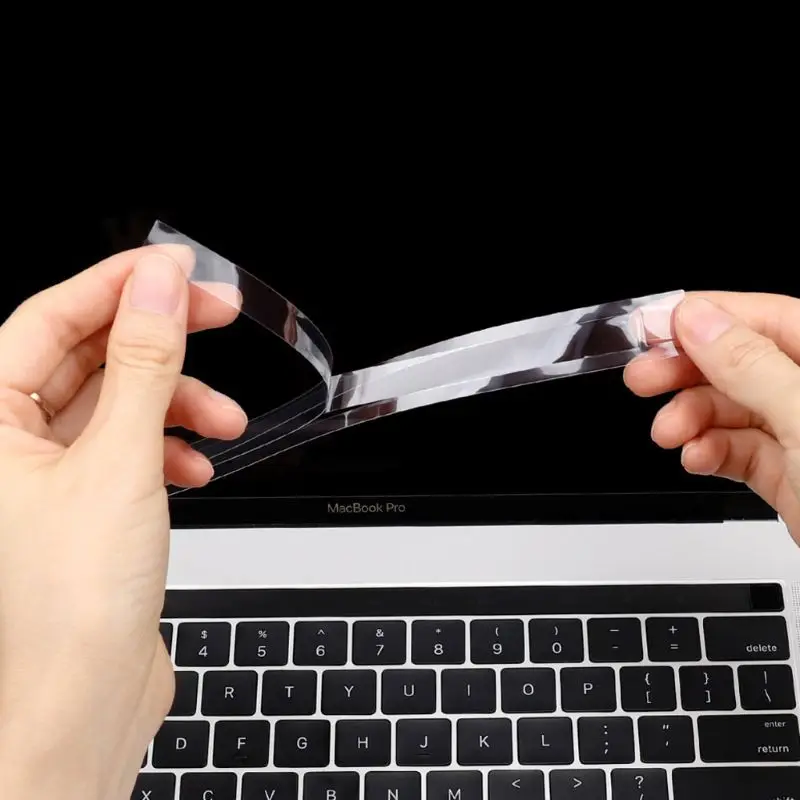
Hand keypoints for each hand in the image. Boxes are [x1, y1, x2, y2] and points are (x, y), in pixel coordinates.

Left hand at [0, 246, 246, 798]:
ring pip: (118, 402)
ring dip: (177, 402)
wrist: (84, 699)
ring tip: (223, 420)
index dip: (118, 285)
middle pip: (89, 356)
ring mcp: (50, 474)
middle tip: (216, 314)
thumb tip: (158, 288)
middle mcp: (10, 445)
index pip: (49, 318)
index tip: (176, 268)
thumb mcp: (119, 461)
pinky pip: (132, 446)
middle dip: (159, 340)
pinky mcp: (89, 501)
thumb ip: (142, 365)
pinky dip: (171, 446)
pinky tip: (197, 463)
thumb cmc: (72, 602)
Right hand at [625, 292, 799, 539]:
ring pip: (730, 410)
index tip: (656, 327)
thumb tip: (700, 320)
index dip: (707, 318)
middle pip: (739, 362)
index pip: (766, 317)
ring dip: (690, 419)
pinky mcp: (789, 476)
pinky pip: (735, 451)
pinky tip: (696, 459)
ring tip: (670, 434)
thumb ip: (753, 366)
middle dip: (687, 372)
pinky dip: (707, 453)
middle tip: (643, 379)